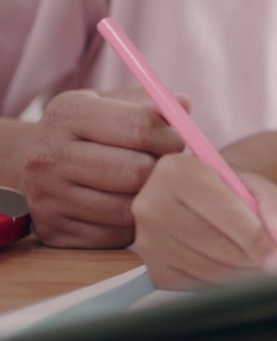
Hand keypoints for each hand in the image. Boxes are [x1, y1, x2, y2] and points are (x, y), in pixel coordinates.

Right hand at [16, 88, 188, 247]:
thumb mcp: (110, 104)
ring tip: (146, 185)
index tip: (175, 141)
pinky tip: (126, 206)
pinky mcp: (55, 232)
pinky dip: (131, 224)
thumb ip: (149, 104)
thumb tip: (183, 106)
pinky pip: (116, 236)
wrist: (27, 165)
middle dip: (162, 169)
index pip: (139, 127)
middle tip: (164, 166)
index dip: (170, 136)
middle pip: (135, 171)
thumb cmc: (86, 131)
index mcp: (67, 114)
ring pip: (128, 208)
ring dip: (149, 198)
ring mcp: (48, 198)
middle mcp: (50, 156)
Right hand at [132, 154, 276, 288]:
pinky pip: (196, 285)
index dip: (255, 237)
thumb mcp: (258, 186)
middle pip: (213, 243)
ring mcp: (147, 239)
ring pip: (206, 268)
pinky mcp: (154, 269)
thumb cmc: (230, 191)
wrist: (199, 202)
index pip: (223, 211)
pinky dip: (223, 282)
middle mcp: (153, 203)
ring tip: (259, 262)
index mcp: (179, 170)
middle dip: (251, 258)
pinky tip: (234, 267)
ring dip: (240, 272)